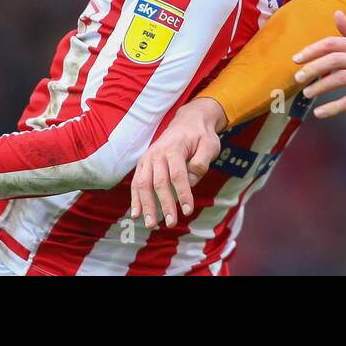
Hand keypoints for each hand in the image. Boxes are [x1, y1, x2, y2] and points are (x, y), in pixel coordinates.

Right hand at [129, 97, 224, 228]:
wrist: (187, 121)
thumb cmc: (200, 135)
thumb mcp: (210, 145)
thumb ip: (201, 162)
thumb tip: (190, 181)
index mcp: (174, 147)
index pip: (178, 175)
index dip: (183, 194)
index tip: (188, 211)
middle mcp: (157, 153)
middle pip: (159, 182)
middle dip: (164, 204)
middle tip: (172, 223)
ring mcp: (148, 158)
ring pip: (143, 184)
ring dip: (146, 205)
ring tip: (151, 224)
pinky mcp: (143, 163)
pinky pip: (136, 183)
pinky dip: (135, 199)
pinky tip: (136, 214)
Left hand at [294, 10, 345, 117]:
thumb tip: (336, 13)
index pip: (333, 43)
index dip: (312, 50)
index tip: (296, 59)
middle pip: (334, 59)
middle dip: (312, 68)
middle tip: (297, 79)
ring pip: (340, 79)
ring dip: (320, 87)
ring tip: (307, 94)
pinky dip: (334, 108)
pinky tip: (321, 113)